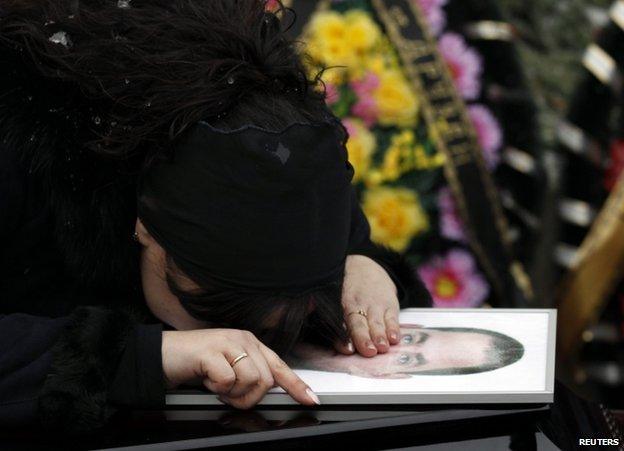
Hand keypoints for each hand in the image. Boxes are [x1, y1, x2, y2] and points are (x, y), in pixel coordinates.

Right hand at [162, 329, 319, 408]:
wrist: (163, 354)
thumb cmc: (195, 363)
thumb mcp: (227, 368)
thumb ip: (248, 376)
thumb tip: (268, 392)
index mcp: (250, 343)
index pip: (279, 366)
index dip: (297, 385)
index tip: (311, 399)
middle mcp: (243, 339)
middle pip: (266, 379)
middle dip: (249, 396)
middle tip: (228, 394)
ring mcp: (228, 342)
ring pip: (251, 380)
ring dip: (231, 393)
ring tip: (215, 384)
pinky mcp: (212, 350)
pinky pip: (228, 380)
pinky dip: (216, 387)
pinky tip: (206, 378)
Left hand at [339, 255, 400, 356]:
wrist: (365, 266)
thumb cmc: (347, 291)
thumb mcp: (337, 302)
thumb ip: (336, 323)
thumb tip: (337, 345)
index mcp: (342, 305)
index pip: (342, 322)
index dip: (345, 337)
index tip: (348, 349)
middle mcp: (358, 305)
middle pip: (359, 324)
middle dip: (364, 338)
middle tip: (369, 351)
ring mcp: (375, 305)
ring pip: (376, 323)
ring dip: (379, 335)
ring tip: (382, 347)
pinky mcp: (390, 305)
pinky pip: (392, 318)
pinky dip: (394, 329)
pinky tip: (395, 338)